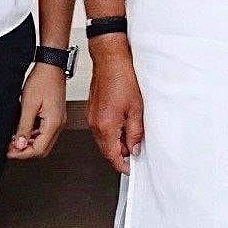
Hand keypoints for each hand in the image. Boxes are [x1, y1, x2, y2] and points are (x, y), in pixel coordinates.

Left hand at [7, 63, 67, 159]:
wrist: (51, 65)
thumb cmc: (42, 80)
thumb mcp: (28, 105)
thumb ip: (24, 127)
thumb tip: (19, 145)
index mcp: (54, 123)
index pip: (38, 149)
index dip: (22, 153)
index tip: (9, 151)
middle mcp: (59, 123)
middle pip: (42, 148)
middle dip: (25, 150)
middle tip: (10, 146)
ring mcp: (58, 119)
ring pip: (43, 141)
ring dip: (29, 142)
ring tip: (14, 137)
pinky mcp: (55, 115)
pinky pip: (44, 131)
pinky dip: (33, 133)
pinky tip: (22, 128)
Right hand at [87, 39, 143, 174]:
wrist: (110, 59)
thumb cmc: (123, 78)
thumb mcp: (136, 108)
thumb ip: (136, 132)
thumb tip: (135, 148)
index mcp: (106, 126)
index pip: (113, 156)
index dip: (123, 165)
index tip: (131, 168)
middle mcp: (95, 124)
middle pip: (107, 149)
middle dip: (120, 153)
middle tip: (135, 149)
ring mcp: (91, 117)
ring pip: (103, 139)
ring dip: (116, 141)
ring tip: (130, 131)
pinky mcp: (91, 110)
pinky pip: (100, 128)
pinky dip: (110, 130)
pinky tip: (122, 120)